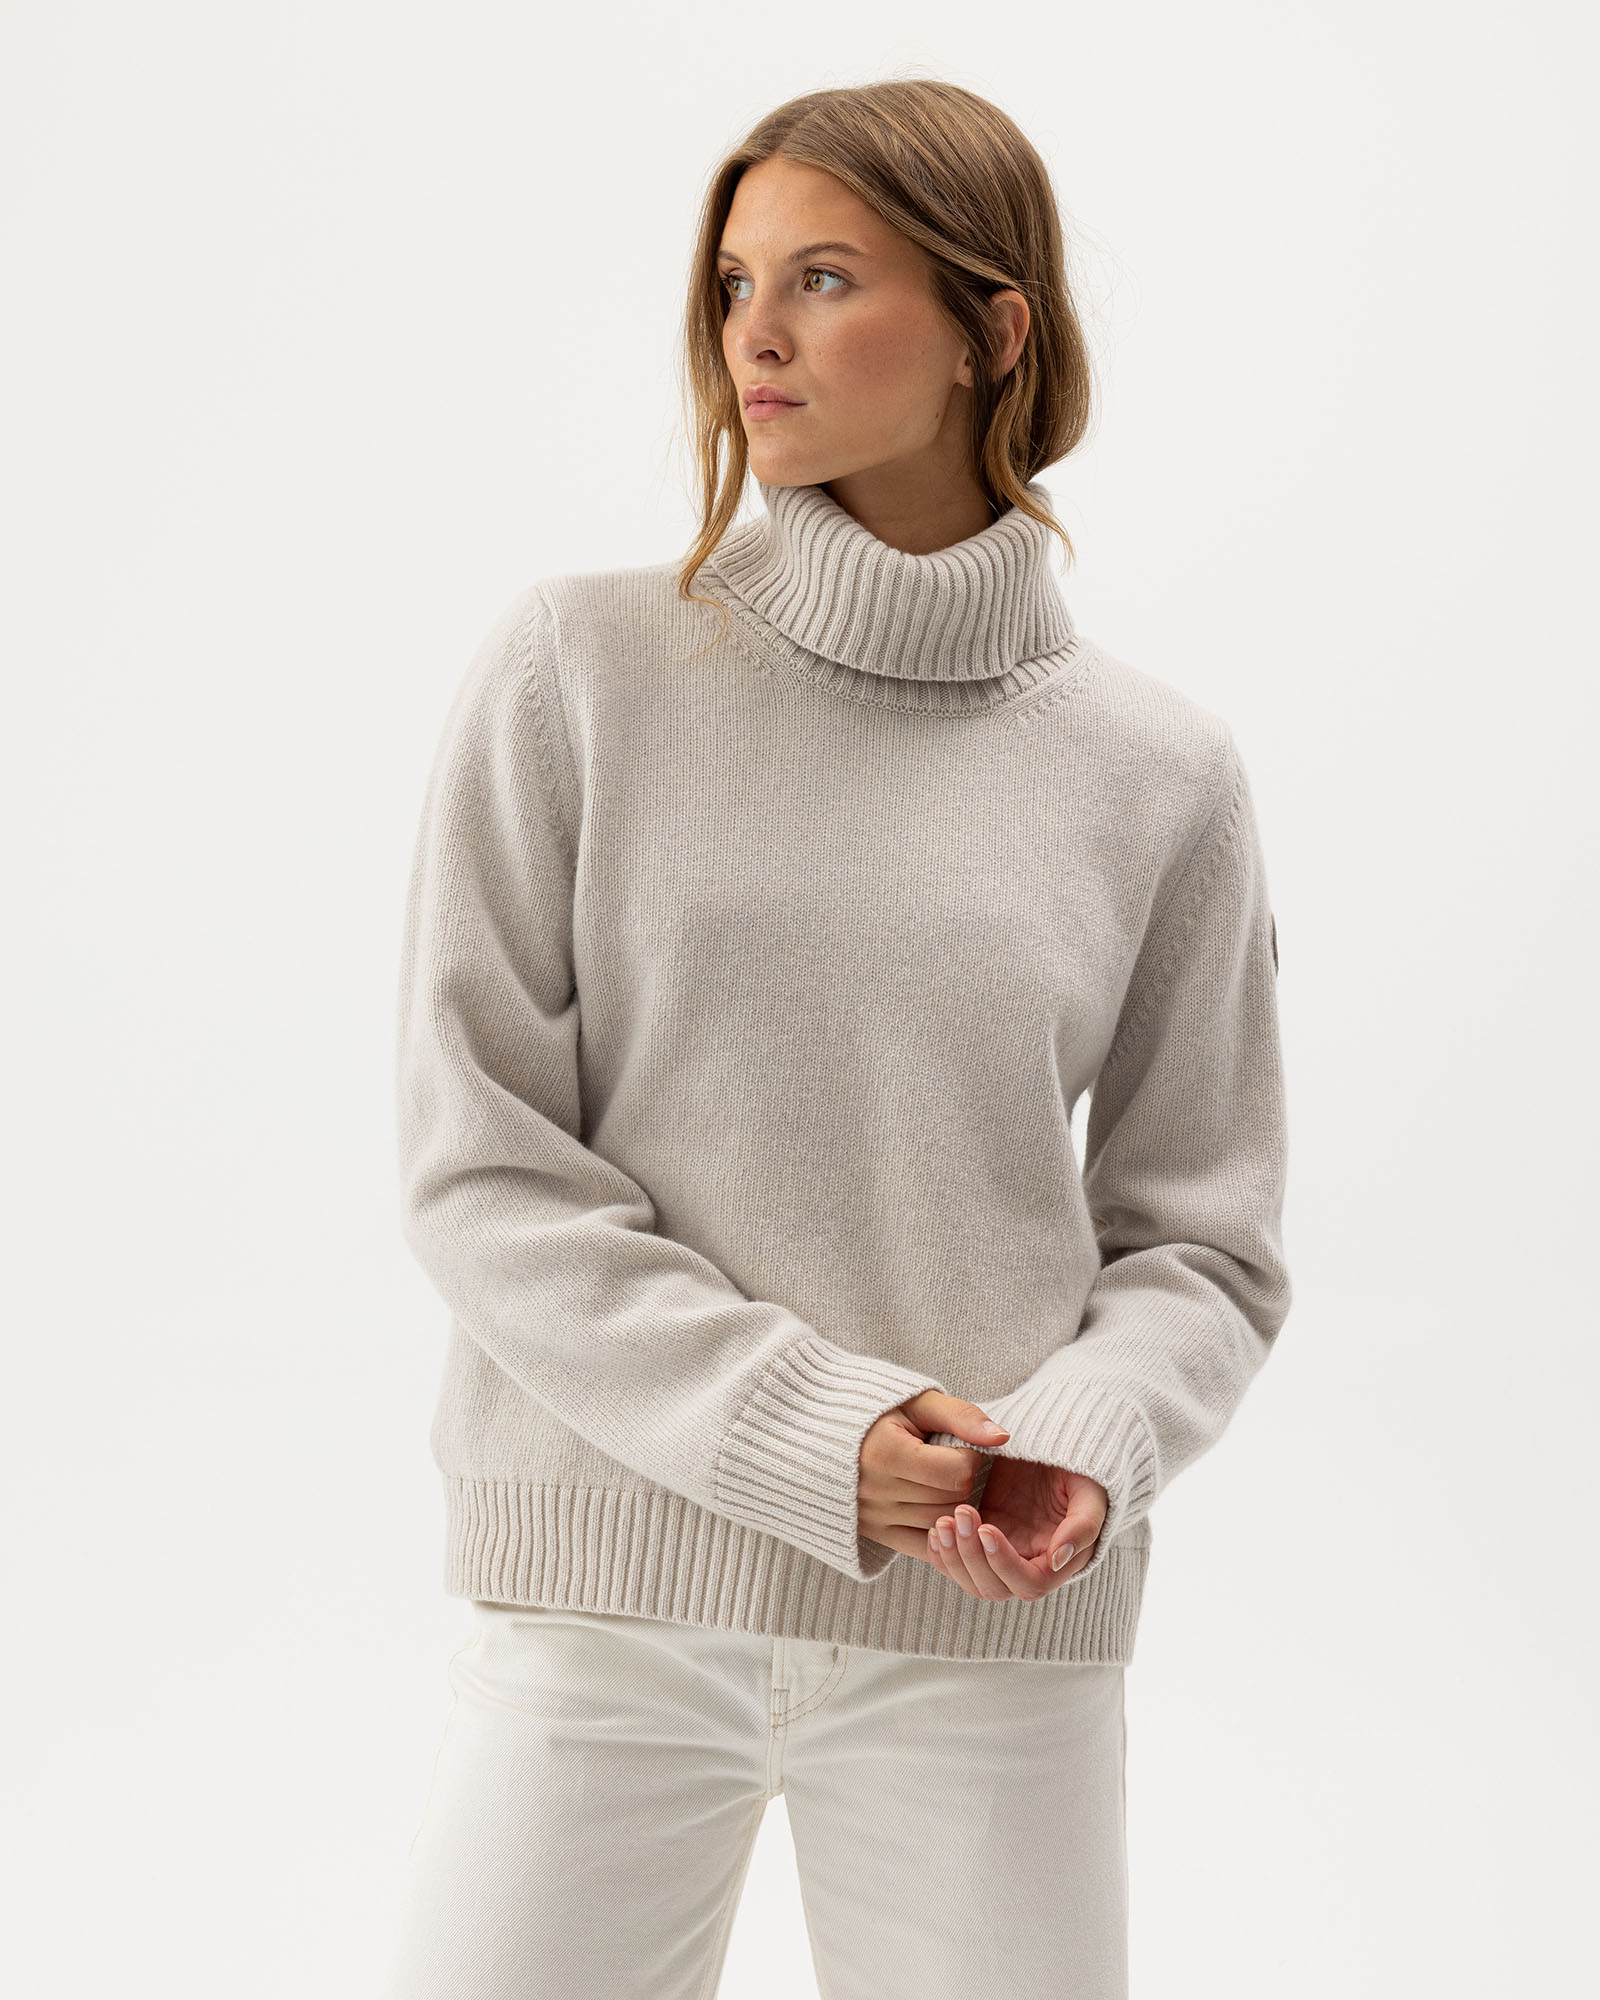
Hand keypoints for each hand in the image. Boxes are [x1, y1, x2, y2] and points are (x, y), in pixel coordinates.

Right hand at [857, 1389, 1012, 1559]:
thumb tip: (1002, 1437)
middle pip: (951, 1501)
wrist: (821, 1432)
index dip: (968, 1457)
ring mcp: (873, 1517)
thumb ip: (961, 1417)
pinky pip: (923, 1548)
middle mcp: (876, 1491)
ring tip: (934, 1478)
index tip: (955, 1444)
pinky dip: (937, 1532)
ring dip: (949, 1504)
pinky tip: (935, 1507)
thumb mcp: (917, 1402)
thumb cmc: (877, 1411)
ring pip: (941, 1525)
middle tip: (946, 1460)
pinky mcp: (874, 1534)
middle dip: (960, 1480)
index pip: (956, 1473)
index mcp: (885, 1453)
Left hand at [928, 1454, 1107, 1599]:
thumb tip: (1058, 1559)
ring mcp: (1002, 1554)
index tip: (987, 1528)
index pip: (1029, 1584)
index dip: (1005, 1564)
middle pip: (994, 1588)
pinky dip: (943, 1553)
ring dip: (953, 1557)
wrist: (1056, 1451)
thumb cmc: (1082, 1473)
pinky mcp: (982, 1539)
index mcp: (1057, 1562)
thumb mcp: (1091, 1492)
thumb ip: (1083, 1526)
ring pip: (971, 1580)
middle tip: (960, 1514)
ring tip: (944, 1522)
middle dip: (972, 1557)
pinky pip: (958, 1561)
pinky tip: (936, 1529)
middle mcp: (1028, 1565)